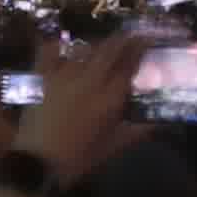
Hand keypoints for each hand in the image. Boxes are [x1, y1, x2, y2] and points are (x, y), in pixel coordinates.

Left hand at [35, 26, 155, 172]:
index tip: (147, 39)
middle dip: (123, 40)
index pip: (128, 68)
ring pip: (84, 50)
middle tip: (132, 33)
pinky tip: (62, 44)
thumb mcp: (113, 147)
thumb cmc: (80, 159)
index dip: (139, 50)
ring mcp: (63, 77)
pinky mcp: (41, 79)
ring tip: (103, 42)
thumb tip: (158, 123)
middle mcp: (88, 81)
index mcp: (108, 99)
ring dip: (96, 44)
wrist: (38, 163)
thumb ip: (136, 132)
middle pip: (109, 52)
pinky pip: (49, 53)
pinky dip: (57, 46)